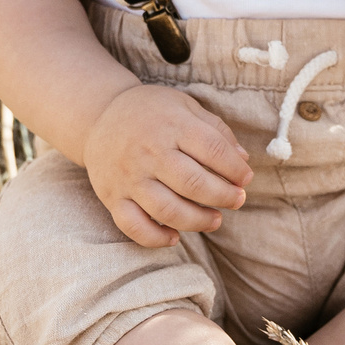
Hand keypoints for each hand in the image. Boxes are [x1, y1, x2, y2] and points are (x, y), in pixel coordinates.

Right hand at [82, 84, 251, 247]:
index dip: (235, 169)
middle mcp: (149, 152)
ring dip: (198, 220)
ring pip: (167, 210)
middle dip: (223, 196)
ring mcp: (129, 177)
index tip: (245, 178)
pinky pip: (133, 226)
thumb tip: (243, 160)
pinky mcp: (112, 197)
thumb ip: (216, 130)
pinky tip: (175, 237)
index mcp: (172, 125)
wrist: (99, 116)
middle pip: (193, 184)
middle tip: (237, 200)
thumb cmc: (152, 112)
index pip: (213, 150)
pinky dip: (156, 238)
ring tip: (215, 220)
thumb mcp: (185, 106)